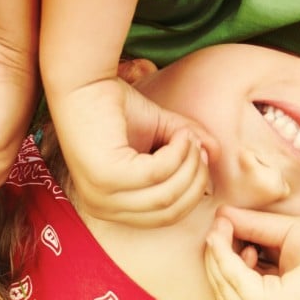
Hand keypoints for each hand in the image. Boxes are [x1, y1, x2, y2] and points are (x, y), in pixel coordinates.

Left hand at [47, 75, 212, 226]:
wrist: (84, 82)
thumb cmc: (116, 106)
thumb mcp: (162, 132)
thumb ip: (188, 147)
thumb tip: (216, 155)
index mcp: (112, 207)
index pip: (165, 217)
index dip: (192, 191)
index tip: (201, 158)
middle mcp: (103, 208)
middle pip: (169, 211)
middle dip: (194, 179)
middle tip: (197, 146)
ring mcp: (101, 195)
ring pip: (165, 196)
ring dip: (187, 164)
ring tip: (186, 137)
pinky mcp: (104, 177)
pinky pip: (157, 175)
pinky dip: (175, 153)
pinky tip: (177, 133)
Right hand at [203, 207, 299, 299]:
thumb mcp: (282, 236)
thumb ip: (251, 230)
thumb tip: (219, 216)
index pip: (233, 296)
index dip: (222, 263)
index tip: (222, 230)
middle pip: (224, 295)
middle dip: (215, 258)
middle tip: (218, 226)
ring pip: (225, 289)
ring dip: (219, 255)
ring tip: (225, 227)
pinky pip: (236, 282)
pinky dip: (226, 257)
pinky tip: (231, 235)